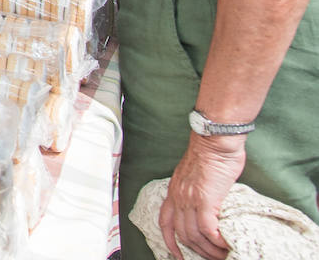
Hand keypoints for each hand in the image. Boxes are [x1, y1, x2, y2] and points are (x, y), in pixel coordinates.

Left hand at [159, 134, 244, 259]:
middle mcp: (177, 197)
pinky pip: (207, 229)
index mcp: (174, 191)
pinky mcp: (205, 200)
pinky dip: (215, 241)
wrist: (214, 141)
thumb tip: (207, 203)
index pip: (164, 221)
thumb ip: (195, 189)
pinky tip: (225, 245)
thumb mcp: (194, 174)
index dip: (169, 241)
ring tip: (222, 255)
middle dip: (195, 250)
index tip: (176, 254)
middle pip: (180, 233)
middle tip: (211, 257)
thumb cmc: (210, 153)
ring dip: (208, 250)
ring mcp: (189, 199)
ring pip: (193, 235)